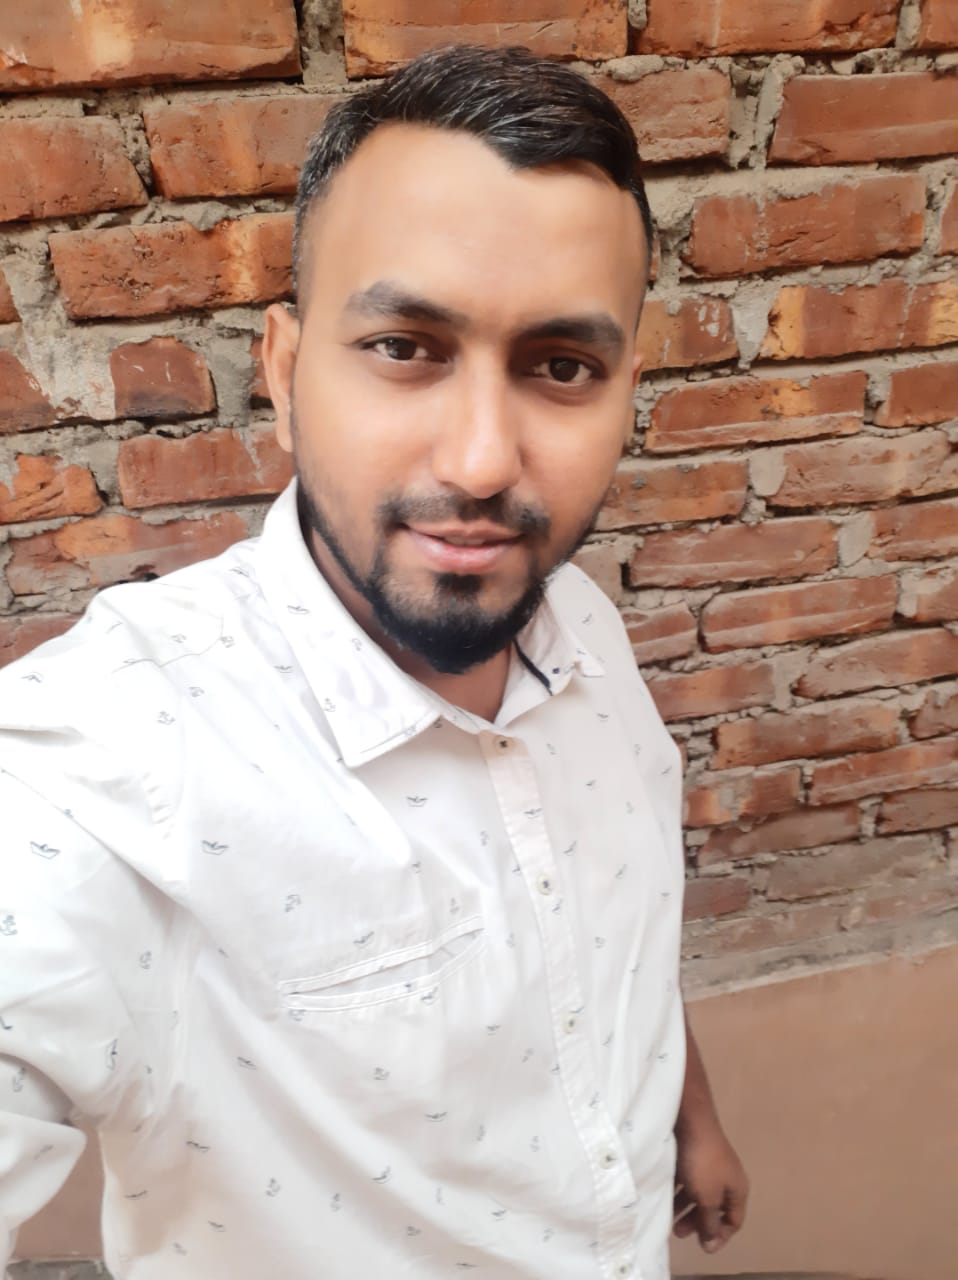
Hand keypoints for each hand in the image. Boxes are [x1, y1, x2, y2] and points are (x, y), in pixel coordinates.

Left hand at [672, 1120, 747, 1252]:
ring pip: (699, 1194)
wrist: (691, 1120)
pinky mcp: (694, 1156)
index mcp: (737, 1189)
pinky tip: (665, 1197)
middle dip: (698, 1223)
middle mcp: (726, 1178)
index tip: (702, 1247)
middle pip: (715, 1209)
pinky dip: (678, 1191)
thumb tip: (711, 1243)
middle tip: (678, 1232)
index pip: (734, 1221)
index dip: (720, 1236)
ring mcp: (710, 1166)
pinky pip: (688, 1180)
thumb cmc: (703, 1163)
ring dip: (685, 1208)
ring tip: (668, 1219)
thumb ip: (710, 1222)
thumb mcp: (708, 1197)